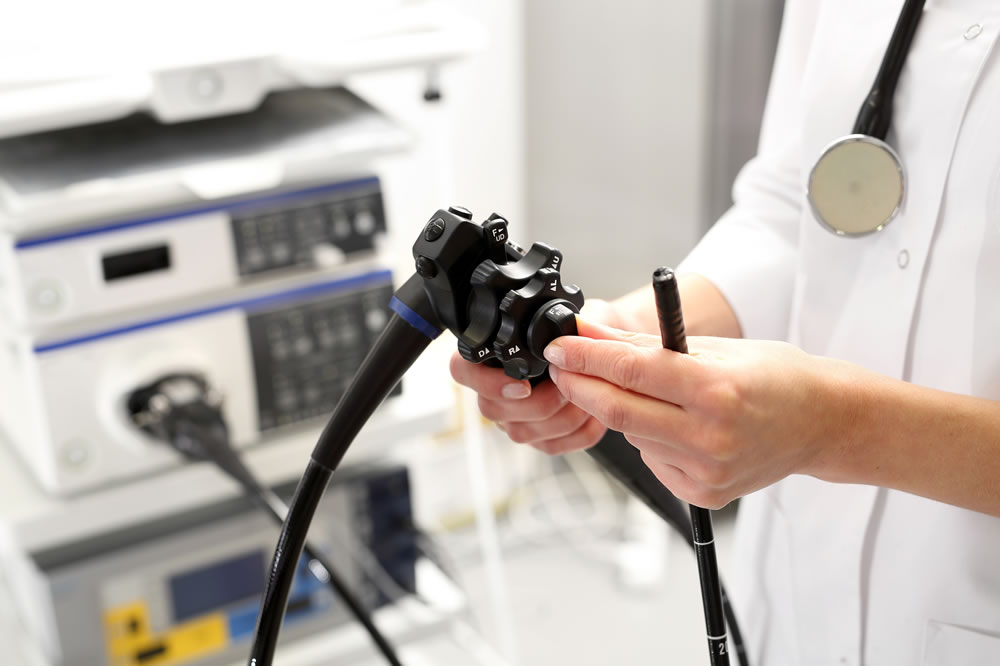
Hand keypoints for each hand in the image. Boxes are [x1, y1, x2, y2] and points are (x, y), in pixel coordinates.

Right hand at [449, 299, 621, 453]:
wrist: (605, 351)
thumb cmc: (583, 332)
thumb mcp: (573, 317)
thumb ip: (563, 322)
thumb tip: (560, 337)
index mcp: (491, 357)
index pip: (462, 370)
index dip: (486, 381)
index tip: (523, 385)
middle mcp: (495, 391)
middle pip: (492, 409)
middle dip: (539, 402)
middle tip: (569, 385)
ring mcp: (513, 419)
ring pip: (522, 433)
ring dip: (563, 416)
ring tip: (589, 395)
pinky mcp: (538, 440)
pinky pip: (552, 446)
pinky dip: (579, 432)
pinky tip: (594, 413)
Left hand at [542, 319, 856, 507]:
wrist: (822, 422)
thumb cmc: (773, 375)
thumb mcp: (712, 348)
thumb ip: (645, 346)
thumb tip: (590, 334)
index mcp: (716, 390)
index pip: (631, 372)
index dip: (587, 358)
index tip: (559, 347)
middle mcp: (711, 436)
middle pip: (619, 411)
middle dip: (582, 386)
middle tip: (563, 367)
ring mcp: (708, 471)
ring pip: (633, 436)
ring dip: (621, 409)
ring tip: (650, 391)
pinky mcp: (704, 493)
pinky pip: (653, 459)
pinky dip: (649, 437)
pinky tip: (675, 424)